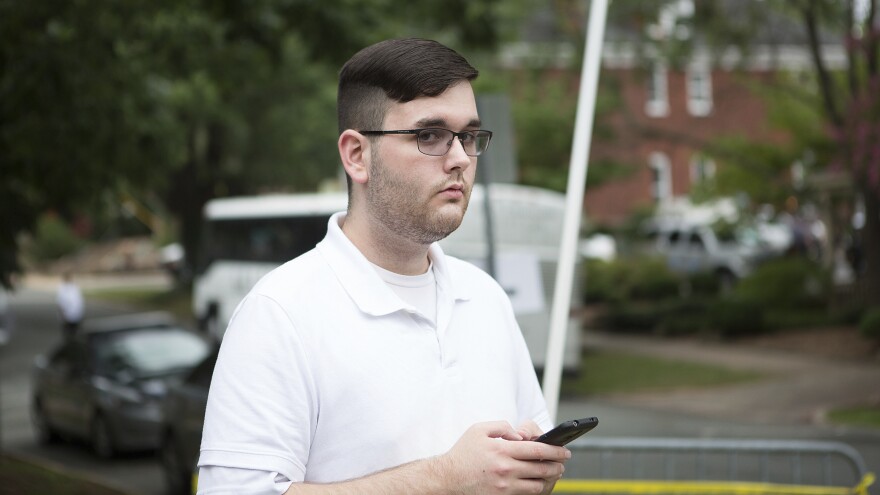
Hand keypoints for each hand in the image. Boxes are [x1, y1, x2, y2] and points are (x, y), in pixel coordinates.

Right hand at [433, 421, 569, 493]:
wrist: (448, 478)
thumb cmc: (464, 453)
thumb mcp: (479, 429)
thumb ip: (502, 426)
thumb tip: (520, 435)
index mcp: (502, 449)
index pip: (537, 449)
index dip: (555, 450)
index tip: (564, 451)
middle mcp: (506, 469)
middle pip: (542, 468)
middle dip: (557, 465)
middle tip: (562, 463)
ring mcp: (505, 486)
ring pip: (537, 484)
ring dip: (549, 478)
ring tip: (552, 473)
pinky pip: (526, 494)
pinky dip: (535, 489)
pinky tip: (537, 482)